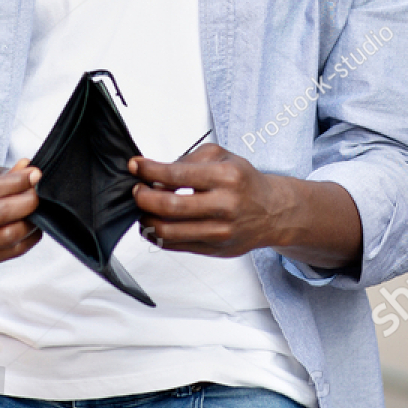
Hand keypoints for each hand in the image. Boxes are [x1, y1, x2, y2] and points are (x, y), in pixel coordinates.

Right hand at [0, 155, 41, 274]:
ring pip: (6, 237)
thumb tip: (26, 168)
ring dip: (30, 222)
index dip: (16, 182)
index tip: (35, 175)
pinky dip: (28, 239)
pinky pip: (10, 253)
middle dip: (26, 202)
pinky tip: (31, 227)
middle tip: (38, 194)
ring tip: (36, 210)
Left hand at [130, 144, 293, 257]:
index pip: (177, 174)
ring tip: (143, 209)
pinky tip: (153, 223)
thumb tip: (155, 175)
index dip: (149, 170)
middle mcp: (225, 206)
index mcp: (227, 177)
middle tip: (136, 190)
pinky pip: (175, 246)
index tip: (135, 166)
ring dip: (146, 219)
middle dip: (143, 197)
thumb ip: (188, 160)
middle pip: (170, 206)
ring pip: (169, 231)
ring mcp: (220, 232)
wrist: (272, 212)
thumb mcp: (222, 157)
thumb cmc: (243, 182)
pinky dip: (156, 234)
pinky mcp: (215, 250)